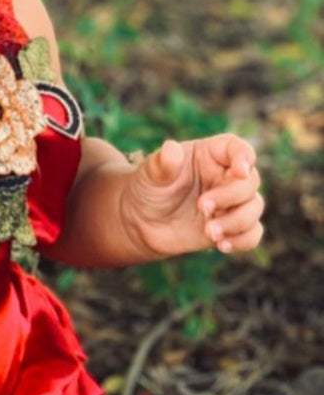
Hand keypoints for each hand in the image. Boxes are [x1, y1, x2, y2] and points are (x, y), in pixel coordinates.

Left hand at [121, 136, 263, 258]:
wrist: (141, 222)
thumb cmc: (148, 189)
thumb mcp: (150, 174)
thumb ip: (162, 163)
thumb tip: (171, 149)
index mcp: (210, 155)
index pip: (237, 148)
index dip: (245, 156)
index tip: (239, 171)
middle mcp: (226, 177)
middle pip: (250, 181)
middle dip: (231, 196)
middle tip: (201, 206)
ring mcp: (231, 203)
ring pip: (254, 208)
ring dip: (237, 222)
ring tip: (209, 232)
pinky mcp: (231, 227)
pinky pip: (252, 233)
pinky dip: (242, 240)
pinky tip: (222, 245)